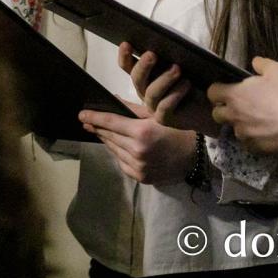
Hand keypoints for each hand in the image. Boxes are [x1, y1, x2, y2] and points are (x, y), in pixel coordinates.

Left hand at [79, 101, 197, 185]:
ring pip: (114, 150)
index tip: (81, 115)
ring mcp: (138, 167)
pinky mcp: (140, 178)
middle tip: (87, 121)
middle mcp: (137, 151)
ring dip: (106, 140)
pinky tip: (116, 145)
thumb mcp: (156, 115)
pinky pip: (122, 162)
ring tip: (99, 131)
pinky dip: (118, 153)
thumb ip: (131, 109)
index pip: (110, 123)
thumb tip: (111, 100)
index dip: (94, 118)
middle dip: (98, 128)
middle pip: (109, 137)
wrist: (196, 156)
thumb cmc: (177, 130)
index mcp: (142, 132)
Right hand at [119, 43, 219, 135]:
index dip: (125, 56)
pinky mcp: (164, 118)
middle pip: (137, 78)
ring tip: (177, 68)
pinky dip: (175, 94)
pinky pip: (165, 106)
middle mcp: (145, 91)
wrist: (210, 106)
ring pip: (151, 92)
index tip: (126, 43)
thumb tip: (161, 41)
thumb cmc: (195, 80)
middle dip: (143, 66)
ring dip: (164, 78)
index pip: (128, 66)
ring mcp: (153, 106)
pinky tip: (186, 84)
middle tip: (152, 54)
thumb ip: (169, 56)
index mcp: (145, 76)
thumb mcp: (181, 64)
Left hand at [207, 57, 277, 154]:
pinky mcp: (252, 147)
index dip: (218, 90)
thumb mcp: (277, 70)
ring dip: (240, 124)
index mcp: (234, 95)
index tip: (227, 89)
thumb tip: (255, 62)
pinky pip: (247, 142)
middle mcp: (233, 115)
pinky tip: (265, 132)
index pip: (212, 92)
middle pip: (216, 114)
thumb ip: (262, 64)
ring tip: (256, 120)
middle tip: (238, 106)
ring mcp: (242, 133)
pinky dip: (252, 137)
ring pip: (232, 129)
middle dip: (223, 109)